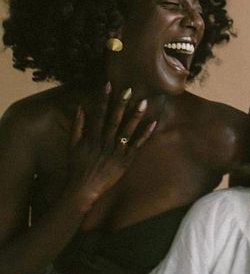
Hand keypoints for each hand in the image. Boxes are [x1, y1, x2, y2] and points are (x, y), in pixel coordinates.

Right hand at [67, 83, 155, 210]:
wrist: (83, 189)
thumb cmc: (77, 167)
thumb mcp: (72, 145)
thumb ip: (77, 126)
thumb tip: (80, 107)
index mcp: (93, 137)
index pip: (99, 113)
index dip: (103, 98)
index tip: (108, 84)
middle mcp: (105, 142)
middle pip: (115, 119)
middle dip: (121, 103)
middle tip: (129, 88)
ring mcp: (117, 151)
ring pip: (128, 130)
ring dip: (136, 115)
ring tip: (144, 102)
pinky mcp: (126, 160)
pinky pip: (137, 145)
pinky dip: (145, 134)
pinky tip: (154, 123)